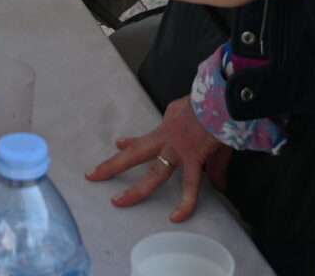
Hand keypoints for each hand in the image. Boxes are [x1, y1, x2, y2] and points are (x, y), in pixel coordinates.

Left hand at [86, 98, 231, 222]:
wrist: (220, 98)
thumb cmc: (211, 103)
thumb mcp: (205, 122)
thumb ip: (202, 147)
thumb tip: (217, 180)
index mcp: (167, 125)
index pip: (144, 137)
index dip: (130, 143)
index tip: (119, 145)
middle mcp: (167, 138)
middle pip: (135, 153)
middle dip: (113, 165)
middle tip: (93, 175)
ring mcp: (178, 150)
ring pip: (154, 174)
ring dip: (136, 190)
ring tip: (118, 202)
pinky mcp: (193, 159)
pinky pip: (190, 187)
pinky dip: (186, 204)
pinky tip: (176, 217)